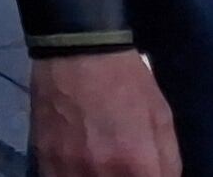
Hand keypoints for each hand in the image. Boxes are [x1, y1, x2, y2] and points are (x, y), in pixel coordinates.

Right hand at [28, 49, 180, 176]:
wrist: (77, 48)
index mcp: (138, 166)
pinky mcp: (44, 159)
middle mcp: (102, 174)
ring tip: (101, 168)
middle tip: (125, 170)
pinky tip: (79, 169)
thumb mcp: (162, 119)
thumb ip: (168, 165)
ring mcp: (69, 169)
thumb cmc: (127, 81)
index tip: (143, 176)